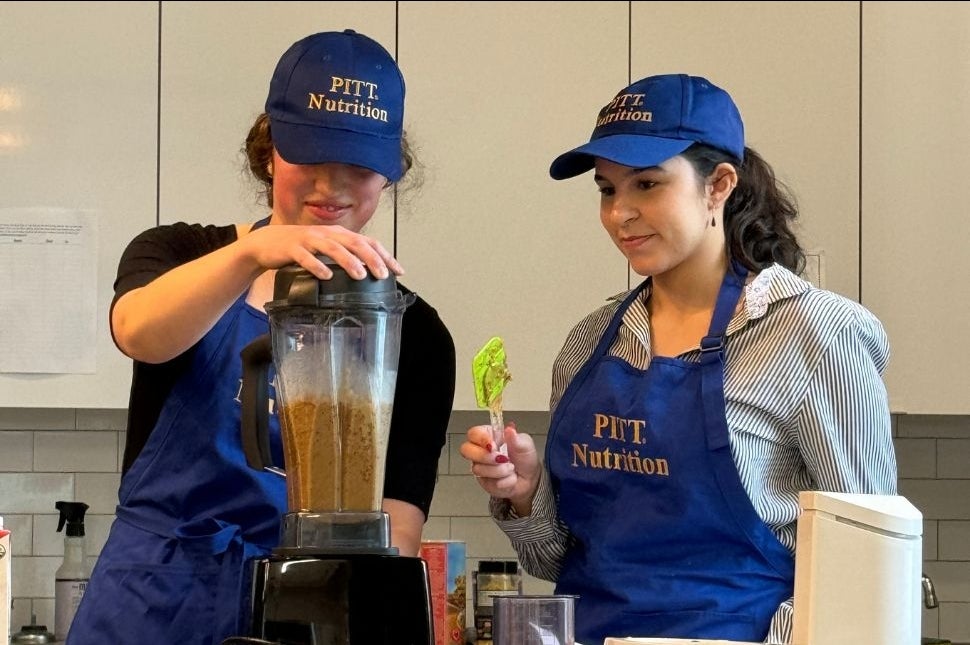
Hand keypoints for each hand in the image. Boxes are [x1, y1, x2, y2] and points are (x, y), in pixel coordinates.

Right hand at [241, 223, 403, 279]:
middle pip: (354, 243)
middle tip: (383, 275)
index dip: (384, 255)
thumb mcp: (327, 249)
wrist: (267, 243)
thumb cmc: (301, 248)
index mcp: (339, 234)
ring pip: (333, 248)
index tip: (398, 271)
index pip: (367, 242)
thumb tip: (369, 271)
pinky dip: (317, 266)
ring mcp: (309, 240)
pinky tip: (326, 276)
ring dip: (348, 261)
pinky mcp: (292, 248)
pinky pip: (306, 257)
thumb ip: (345, 256)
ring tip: (360, 275)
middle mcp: (327, 234)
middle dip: (371, 258)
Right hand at [460, 422, 539, 514]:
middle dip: (485, 456)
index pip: (473, 433)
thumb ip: (516, 438)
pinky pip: (488, 482)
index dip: (480, 438)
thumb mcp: (525, 444)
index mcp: (489, 436)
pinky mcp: (483, 481)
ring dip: (499, 470)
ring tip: (511, 469)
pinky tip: (510, 479)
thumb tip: (509, 430)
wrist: (530, 479)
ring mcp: (480, 466)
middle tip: (502, 458)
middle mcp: (481, 450)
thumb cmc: (524, 458)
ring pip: (478, 469)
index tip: (493, 444)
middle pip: (466, 450)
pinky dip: (504, 481)